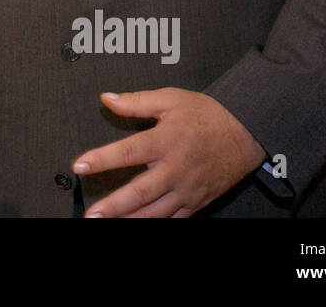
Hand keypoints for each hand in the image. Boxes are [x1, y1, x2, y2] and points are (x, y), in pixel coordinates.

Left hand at [73, 88, 265, 217]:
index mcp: (166, 141)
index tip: (79, 166)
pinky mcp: (196, 201)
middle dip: (113, 205)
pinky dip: (153, 224)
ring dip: (129, 219)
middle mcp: (175, 168)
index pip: (127, 152)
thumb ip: (136, 101)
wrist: (246, 133)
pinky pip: (172, 219)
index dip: (101, 159)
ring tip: (107, 224)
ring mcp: (186, 189)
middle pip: (139, 191)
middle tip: (91, 214)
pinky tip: (136, 224)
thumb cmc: (208, 115)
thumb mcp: (171, 99)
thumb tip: (107, 99)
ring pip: (154, 211)